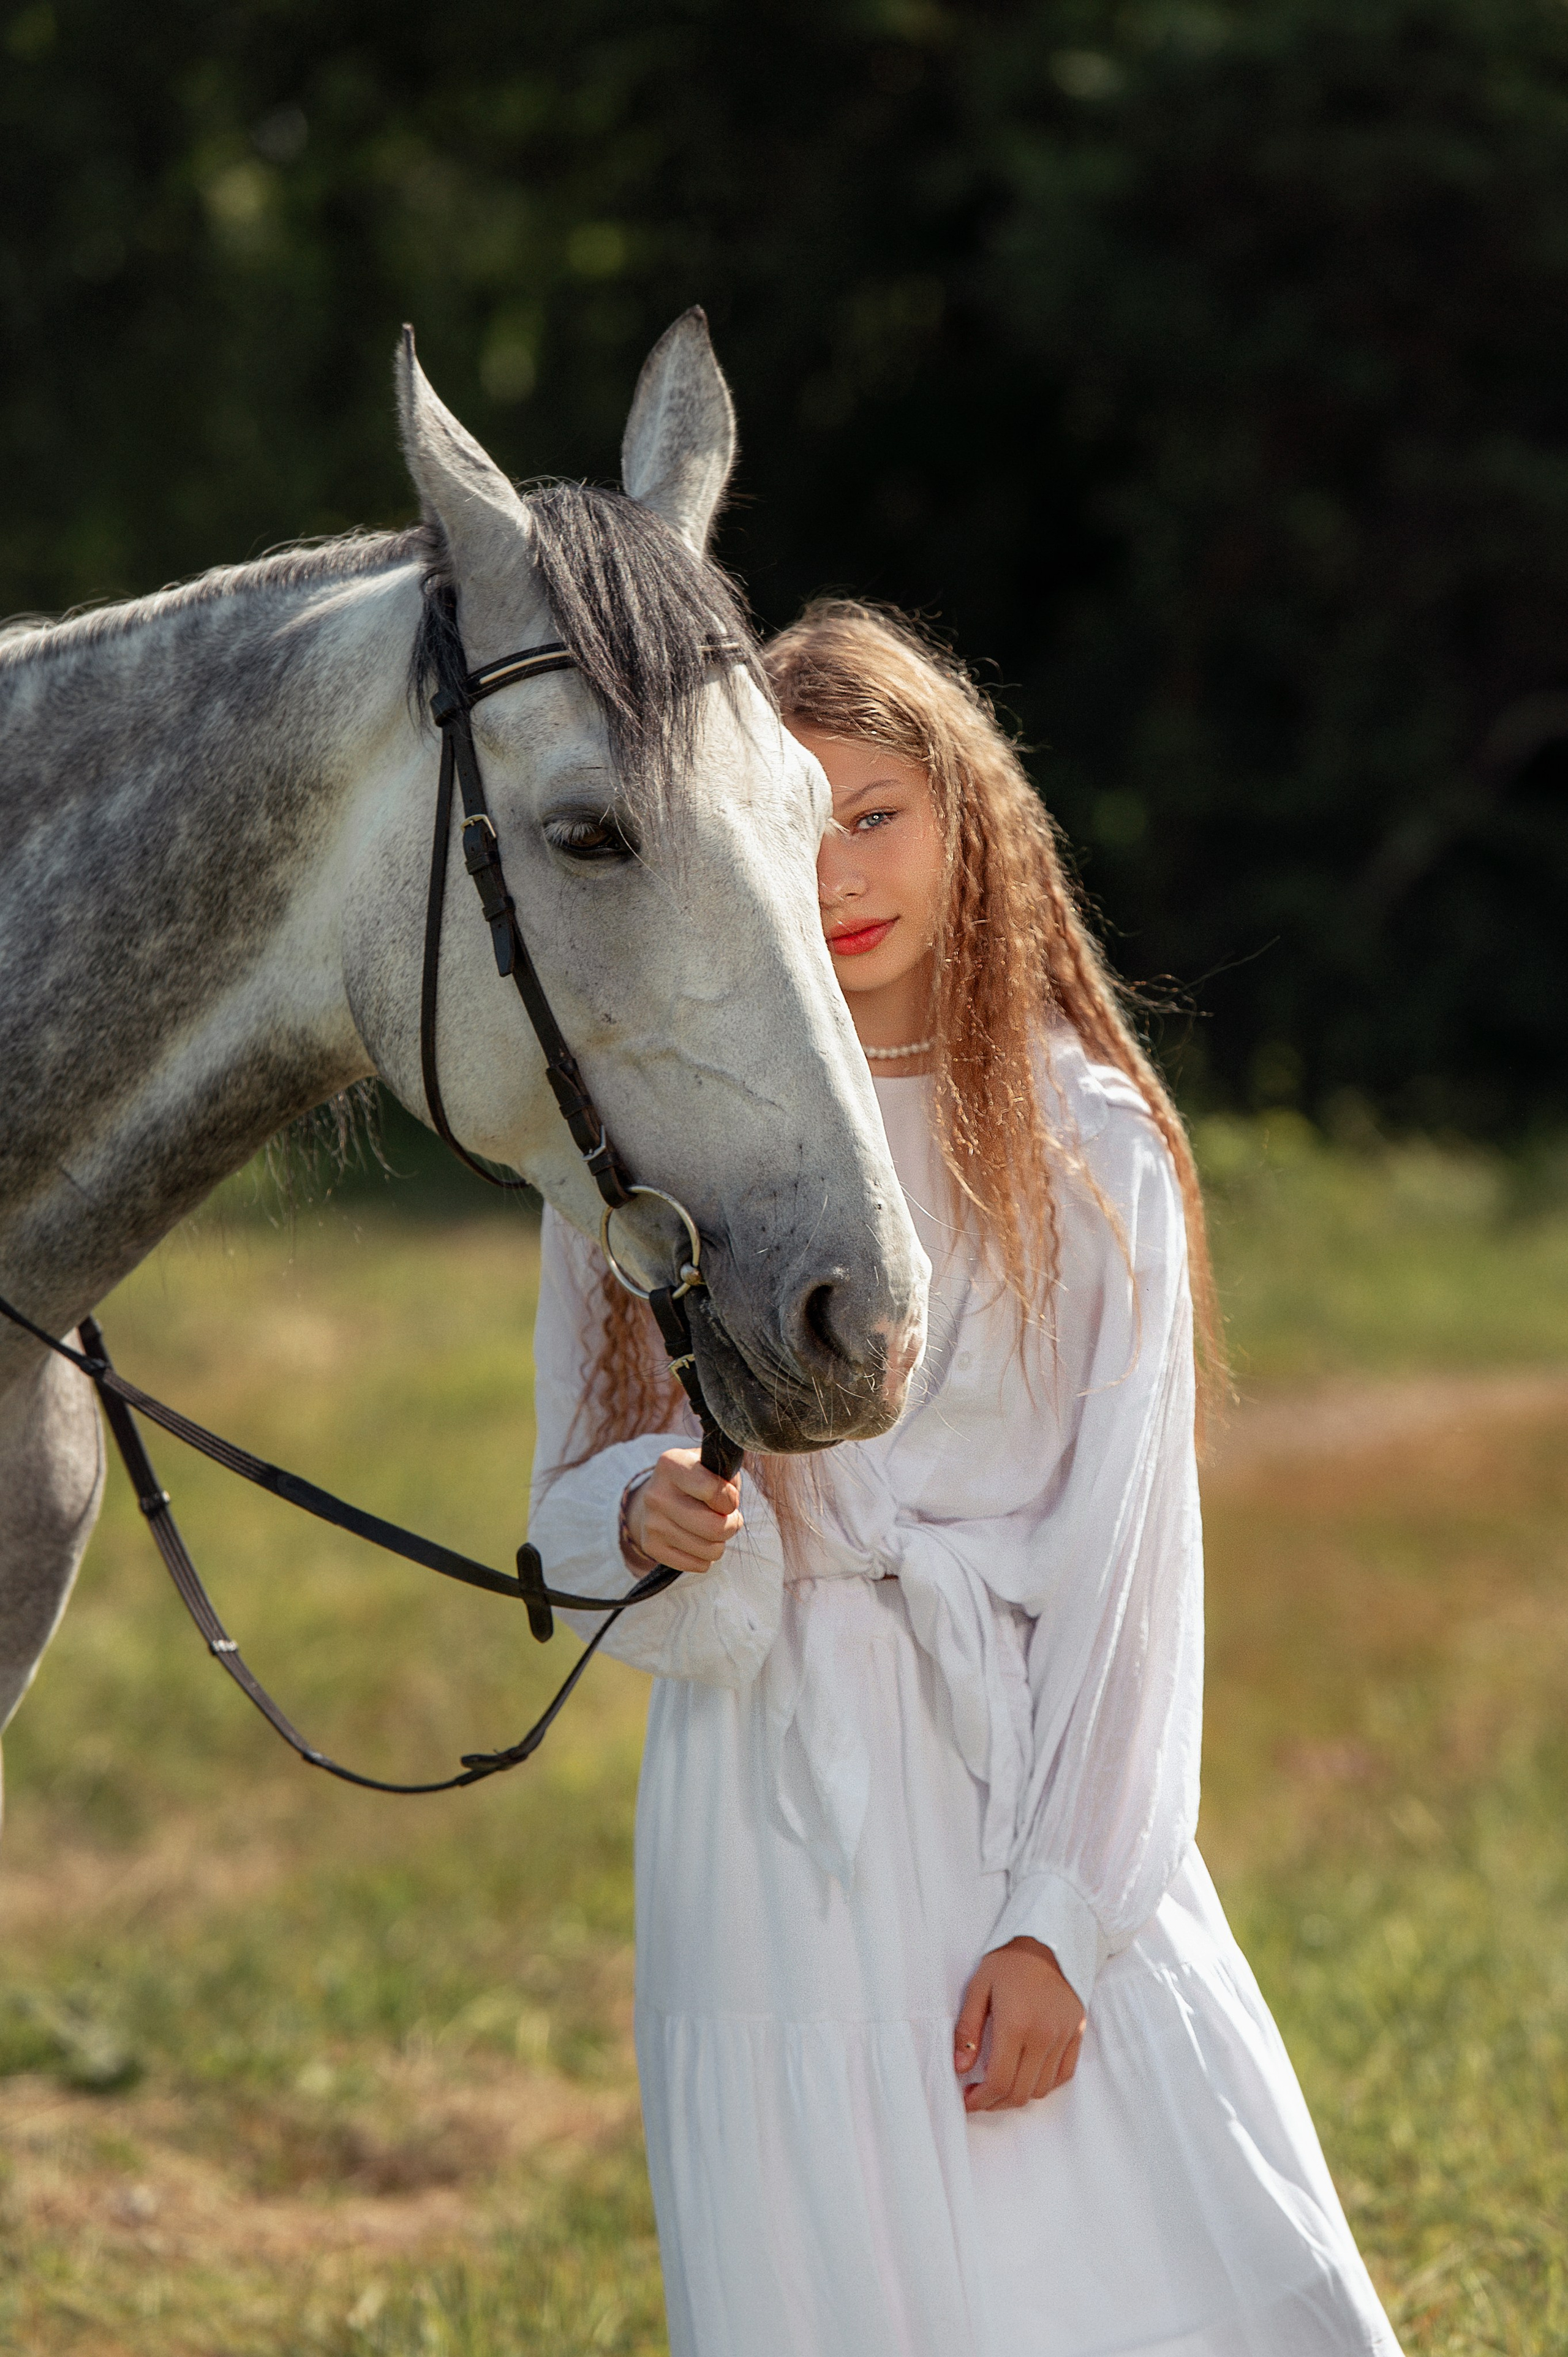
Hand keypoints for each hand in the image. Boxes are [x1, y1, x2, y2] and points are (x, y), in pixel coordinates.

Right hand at [625, 1447, 742, 1575]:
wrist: (659, 1495)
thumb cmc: (696, 1479)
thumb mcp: (712, 1465)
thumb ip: (728, 1478)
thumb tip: (730, 1503)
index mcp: (671, 1464)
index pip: (713, 1491)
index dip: (732, 1499)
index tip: (729, 1498)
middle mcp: (656, 1494)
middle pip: (714, 1527)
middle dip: (732, 1525)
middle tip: (728, 1518)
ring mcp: (651, 1523)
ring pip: (710, 1550)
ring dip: (720, 1542)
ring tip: (712, 1528)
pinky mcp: (651, 1546)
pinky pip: (698, 1565)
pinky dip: (706, 1557)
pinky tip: (698, 1540)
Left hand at [953, 1938, 1085, 2111]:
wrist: (1050, 1940)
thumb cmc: (1009, 1961)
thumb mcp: (979, 1987)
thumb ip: (968, 2029)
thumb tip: (959, 2067)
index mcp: (1016, 2025)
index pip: (999, 2081)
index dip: (981, 2100)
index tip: (967, 2100)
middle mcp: (1043, 2036)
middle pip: (1020, 2092)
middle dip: (995, 2103)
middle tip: (979, 2097)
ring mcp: (1064, 2037)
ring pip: (1042, 2089)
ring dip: (1018, 2096)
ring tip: (1000, 2087)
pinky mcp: (1077, 2034)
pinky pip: (1063, 2075)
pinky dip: (1044, 2085)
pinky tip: (1027, 2077)